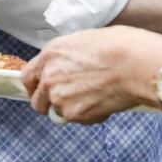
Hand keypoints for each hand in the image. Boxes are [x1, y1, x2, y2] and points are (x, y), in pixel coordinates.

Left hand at [22, 26, 161, 123]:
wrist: (134, 63)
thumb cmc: (118, 46)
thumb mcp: (83, 41)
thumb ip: (67, 58)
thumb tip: (68, 67)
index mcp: (50, 54)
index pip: (27, 77)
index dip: (34, 87)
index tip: (41, 91)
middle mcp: (49, 77)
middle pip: (38, 103)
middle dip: (50, 105)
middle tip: (68, 102)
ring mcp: (60, 98)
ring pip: (60, 113)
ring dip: (74, 109)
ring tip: (97, 95)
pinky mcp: (75, 114)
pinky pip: (79, 120)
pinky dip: (91, 115)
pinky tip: (106, 99)